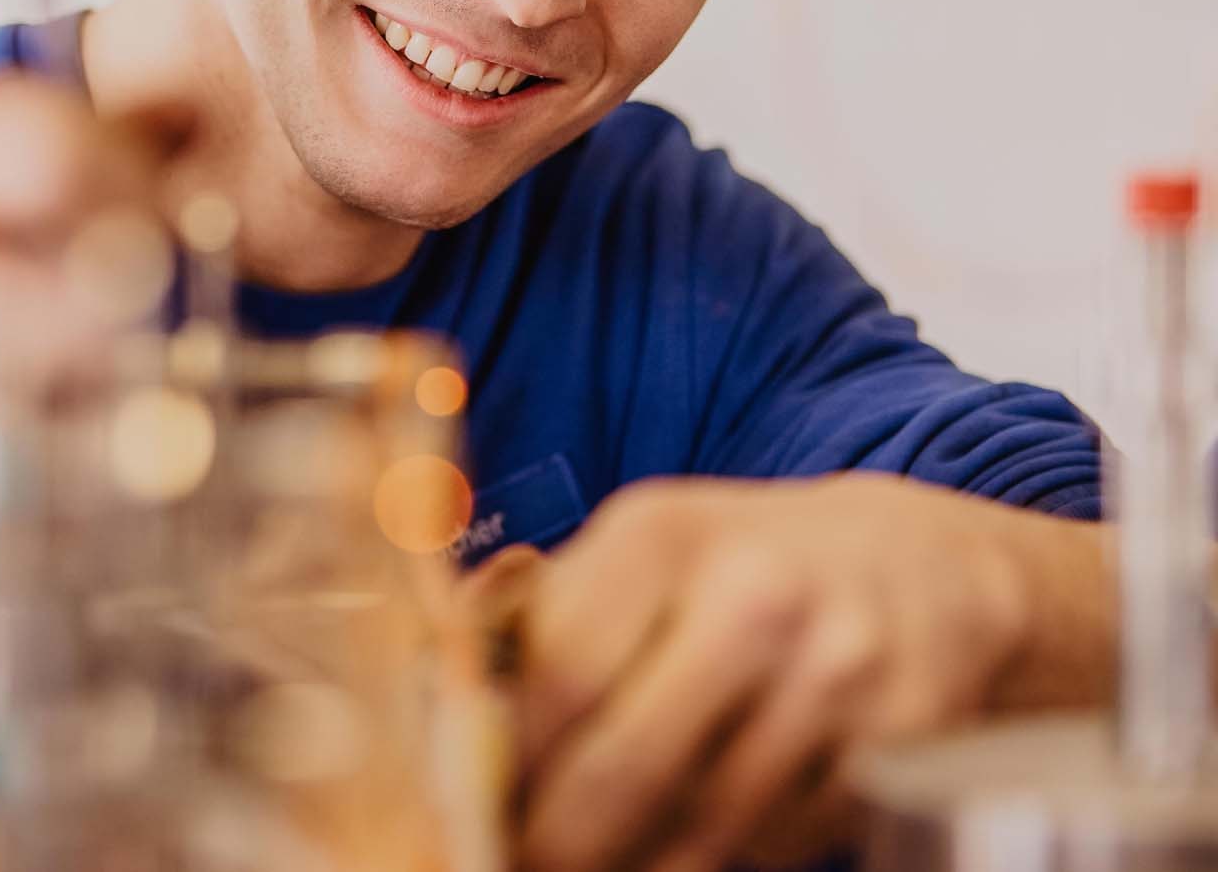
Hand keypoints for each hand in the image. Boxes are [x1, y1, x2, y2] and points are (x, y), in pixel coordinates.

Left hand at [484, 473, 1112, 871]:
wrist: (924, 567)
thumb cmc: (749, 561)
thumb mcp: (651, 547)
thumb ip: (555, 618)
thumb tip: (448, 713)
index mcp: (667, 534)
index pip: (560, 674)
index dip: (504, 761)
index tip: (469, 803)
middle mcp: (754, 597)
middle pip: (622, 771)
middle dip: (558, 842)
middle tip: (521, 858)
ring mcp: (834, 677)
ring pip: (700, 833)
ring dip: (637, 864)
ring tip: (599, 852)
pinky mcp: (895, 751)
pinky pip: (777, 847)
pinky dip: (726, 858)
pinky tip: (697, 836)